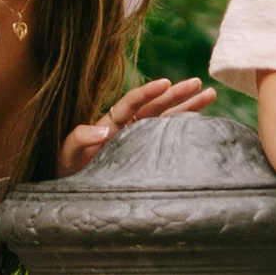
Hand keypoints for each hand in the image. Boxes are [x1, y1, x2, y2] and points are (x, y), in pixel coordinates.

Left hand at [57, 77, 215, 174]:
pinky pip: (166, 139)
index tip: (166, 83)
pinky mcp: (145, 156)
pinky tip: (201, 124)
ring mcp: (137, 140)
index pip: (132, 102)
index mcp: (110, 123)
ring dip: (187, 107)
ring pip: (165, 119)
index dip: (148, 92)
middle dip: (178, 94)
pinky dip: (183, 129)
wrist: (68, 190)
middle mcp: (126, 128)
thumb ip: (80, 138)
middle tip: (200, 83)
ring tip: (210, 95)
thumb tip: (104, 129)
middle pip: (156, 106)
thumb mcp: (67, 153)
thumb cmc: (65, 170)